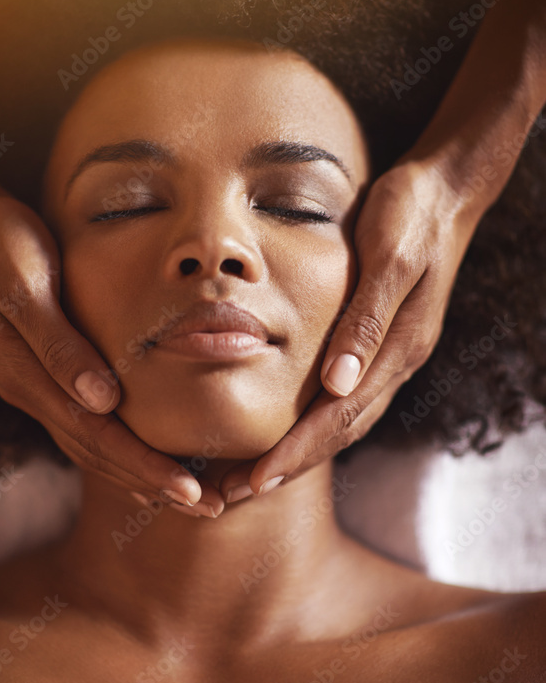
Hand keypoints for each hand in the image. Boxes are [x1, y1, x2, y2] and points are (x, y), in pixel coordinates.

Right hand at [0, 187, 223, 513]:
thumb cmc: (3, 245)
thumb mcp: (27, 286)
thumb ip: (60, 345)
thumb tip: (104, 401)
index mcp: (27, 377)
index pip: (97, 438)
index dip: (144, 467)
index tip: (191, 491)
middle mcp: (30, 392)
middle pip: (97, 455)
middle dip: (152, 485)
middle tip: (207, 508)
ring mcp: (35, 387)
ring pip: (91, 448)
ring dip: (139, 476)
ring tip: (187, 497)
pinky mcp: (44, 376)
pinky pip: (85, 427)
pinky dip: (118, 451)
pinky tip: (143, 461)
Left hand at [219, 159, 480, 498]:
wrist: (447, 188)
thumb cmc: (412, 213)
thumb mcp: (389, 256)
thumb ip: (366, 320)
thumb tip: (337, 383)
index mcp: (399, 348)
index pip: (340, 417)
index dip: (297, 451)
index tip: (256, 480)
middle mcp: (397, 362)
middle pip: (340, 432)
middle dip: (289, 466)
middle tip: (235, 493)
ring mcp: (392, 356)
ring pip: (344, 421)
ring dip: (299, 452)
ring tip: (252, 476)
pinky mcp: (382, 344)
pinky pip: (346, 398)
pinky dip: (314, 423)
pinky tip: (287, 429)